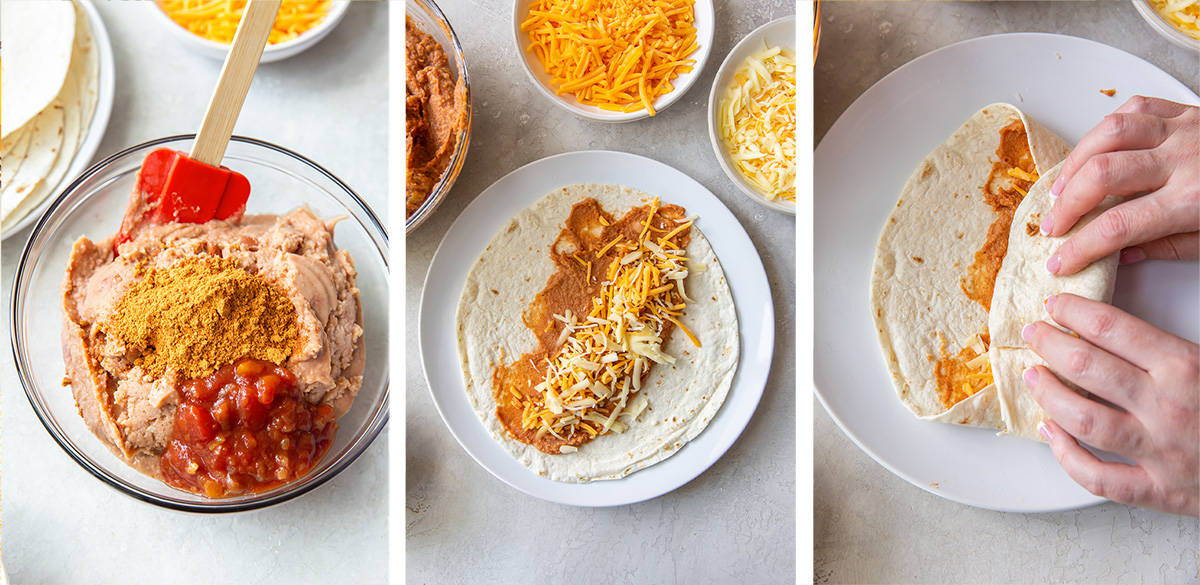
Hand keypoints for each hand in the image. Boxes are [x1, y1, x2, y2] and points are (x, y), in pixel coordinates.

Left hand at [1021, 293, 1198, 515]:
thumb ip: (1182, 341)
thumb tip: (1138, 319)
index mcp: (1187, 368)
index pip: (1113, 329)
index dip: (1075, 312)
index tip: (1056, 304)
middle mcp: (1168, 408)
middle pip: (1088, 368)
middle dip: (1050, 345)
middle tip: (1032, 333)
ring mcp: (1160, 453)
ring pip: (1084, 420)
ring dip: (1049, 395)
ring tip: (1032, 376)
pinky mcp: (1159, 492)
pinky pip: (1099, 478)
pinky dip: (1067, 457)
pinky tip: (1049, 433)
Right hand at [1042, 96, 1198, 275]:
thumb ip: (1168, 247)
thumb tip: (1120, 255)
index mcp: (1193, 200)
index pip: (1117, 226)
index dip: (1080, 247)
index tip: (1060, 262)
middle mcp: (1184, 160)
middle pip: (1102, 176)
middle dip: (1066, 204)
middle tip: (1053, 226)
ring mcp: (1183, 129)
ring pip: (1109, 134)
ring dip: (1075, 163)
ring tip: (1061, 188)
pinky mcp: (1185, 111)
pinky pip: (1133, 109)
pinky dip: (1104, 129)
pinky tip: (1092, 150)